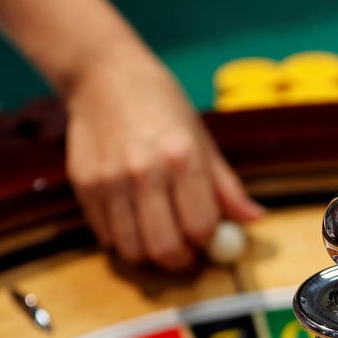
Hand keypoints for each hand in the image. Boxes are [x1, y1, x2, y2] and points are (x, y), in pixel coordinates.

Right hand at [64, 56, 263, 269]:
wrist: (103, 75)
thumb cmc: (161, 105)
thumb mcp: (202, 139)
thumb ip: (227, 186)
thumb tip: (254, 218)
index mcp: (182, 158)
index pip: (201, 228)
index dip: (208, 244)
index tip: (209, 241)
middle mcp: (144, 172)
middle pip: (165, 248)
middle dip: (181, 262)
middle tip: (186, 254)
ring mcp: (109, 180)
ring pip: (132, 250)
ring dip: (150, 257)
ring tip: (160, 240)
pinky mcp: (83, 185)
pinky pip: (105, 236)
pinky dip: (123, 241)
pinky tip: (134, 224)